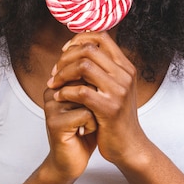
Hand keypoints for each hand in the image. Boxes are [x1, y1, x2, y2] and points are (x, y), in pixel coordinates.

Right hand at [42, 81, 97, 181]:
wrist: (73, 161)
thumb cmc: (86, 130)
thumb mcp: (92, 102)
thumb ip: (93, 84)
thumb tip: (107, 66)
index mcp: (60, 84)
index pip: (87, 73)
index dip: (98, 92)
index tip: (92, 107)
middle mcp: (53, 92)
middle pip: (88, 83)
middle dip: (97, 102)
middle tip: (89, 117)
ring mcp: (52, 107)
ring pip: (89, 97)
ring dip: (96, 113)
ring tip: (86, 125)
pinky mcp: (55, 122)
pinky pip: (86, 114)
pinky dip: (92, 125)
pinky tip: (84, 132)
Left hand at [46, 32, 149, 166]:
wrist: (129, 145)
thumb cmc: (116, 117)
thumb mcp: (115, 88)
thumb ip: (104, 70)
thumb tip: (81, 49)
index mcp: (126, 67)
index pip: (101, 37)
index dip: (79, 39)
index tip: (65, 51)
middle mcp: (125, 75)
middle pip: (89, 50)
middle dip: (65, 58)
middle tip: (54, 71)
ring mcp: (119, 91)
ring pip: (84, 67)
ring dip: (63, 74)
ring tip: (54, 84)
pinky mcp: (110, 108)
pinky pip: (81, 91)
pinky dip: (65, 92)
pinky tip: (59, 98)